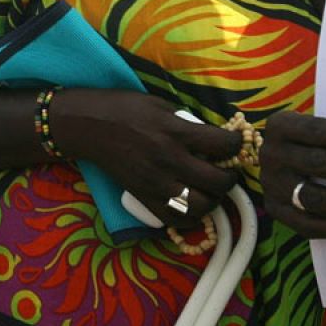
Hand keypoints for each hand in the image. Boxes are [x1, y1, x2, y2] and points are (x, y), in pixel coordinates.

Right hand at [53, 90, 241, 226]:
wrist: (88, 126)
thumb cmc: (125, 108)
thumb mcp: (161, 105)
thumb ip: (188, 123)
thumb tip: (213, 138)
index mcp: (176, 132)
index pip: (223, 145)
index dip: (238, 145)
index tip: (236, 144)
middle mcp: (169, 160)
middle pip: (218, 182)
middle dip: (230, 177)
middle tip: (226, 171)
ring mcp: (156, 183)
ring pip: (201, 206)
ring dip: (213, 200)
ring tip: (210, 190)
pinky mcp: (144, 197)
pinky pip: (177, 219)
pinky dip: (191, 216)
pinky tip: (191, 203)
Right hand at [260, 110, 325, 238]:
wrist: (281, 162)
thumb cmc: (313, 143)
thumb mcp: (319, 130)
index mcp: (282, 125)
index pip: (319, 131)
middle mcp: (271, 154)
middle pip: (318, 164)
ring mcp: (270, 185)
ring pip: (315, 199)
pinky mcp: (275, 211)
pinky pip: (308, 226)